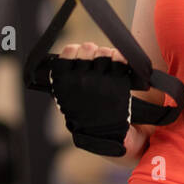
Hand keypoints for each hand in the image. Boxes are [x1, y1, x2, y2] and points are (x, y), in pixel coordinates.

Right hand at [50, 42, 131, 156]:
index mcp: (63, 82)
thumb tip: (73, 52)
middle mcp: (79, 79)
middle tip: (95, 64)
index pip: (69, 51)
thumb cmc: (84, 115)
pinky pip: (120, 59)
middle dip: (93, 54)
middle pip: (88, 48)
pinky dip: (120, 61)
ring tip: (107, 70)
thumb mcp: (66, 98)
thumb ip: (67, 76)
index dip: (77, 52)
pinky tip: (118, 69)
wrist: (104, 135)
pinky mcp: (118, 83)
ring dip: (107, 58)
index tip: (81, 58)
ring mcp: (99, 80)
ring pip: (104, 52)